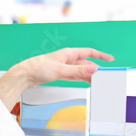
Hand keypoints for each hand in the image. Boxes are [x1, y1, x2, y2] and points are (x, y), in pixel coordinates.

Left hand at [0, 47, 114, 110]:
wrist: (24, 75)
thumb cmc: (38, 68)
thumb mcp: (61, 70)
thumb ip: (78, 71)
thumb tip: (94, 69)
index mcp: (68, 54)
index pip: (89, 52)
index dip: (101, 56)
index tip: (110, 60)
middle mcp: (67, 59)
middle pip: (86, 63)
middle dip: (96, 69)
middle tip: (105, 77)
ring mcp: (64, 66)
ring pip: (80, 70)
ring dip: (89, 76)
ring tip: (98, 82)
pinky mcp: (59, 73)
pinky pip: (74, 75)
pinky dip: (81, 78)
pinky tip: (86, 82)